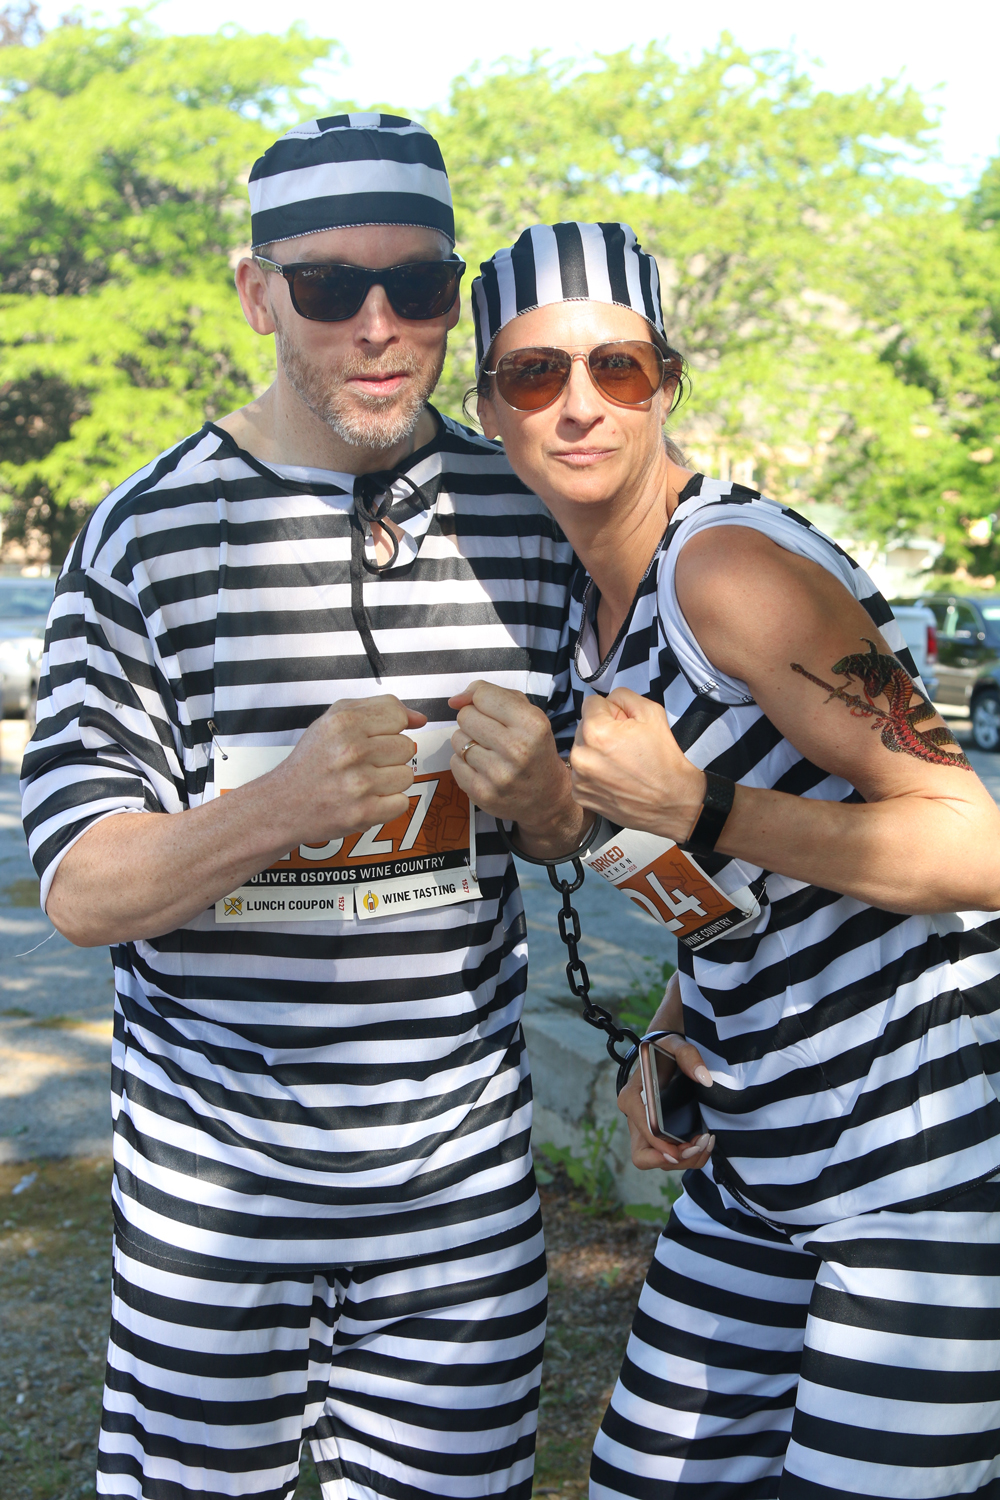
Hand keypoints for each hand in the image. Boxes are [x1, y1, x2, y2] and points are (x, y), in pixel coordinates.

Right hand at [271, 695, 426, 846]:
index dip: (391, 728)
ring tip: (364, 782)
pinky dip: (388, 804)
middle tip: (364, 763)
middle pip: (407, 747)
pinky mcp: (364, 813)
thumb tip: (419, 718)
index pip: (398, 716)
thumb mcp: (334, 720)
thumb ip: (378, 709)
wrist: (283, 803)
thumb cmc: (311, 762)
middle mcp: (351, 751)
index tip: (376, 738)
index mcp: (344, 722)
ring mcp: (359, 784)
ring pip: (407, 776)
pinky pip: (402, 803)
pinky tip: (367, 799)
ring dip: (390, 781)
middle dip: (389, 756)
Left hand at [448, 681, 586, 853]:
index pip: (483, 695)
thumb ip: (495, 695)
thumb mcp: (530, 716)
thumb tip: (455, 699)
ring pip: (457, 739)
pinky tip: (483, 768)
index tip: (485, 708)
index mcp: (532, 724)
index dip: (479, 698)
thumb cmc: (535, 751)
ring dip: (468, 742)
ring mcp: (498, 774)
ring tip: (488, 751)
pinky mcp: (482, 793)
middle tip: (490, 733)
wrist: (548, 798)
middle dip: (474, 720)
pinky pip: (454, 763)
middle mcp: (516, 749)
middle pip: (465, 716)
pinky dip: (464, 762)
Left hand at [570, 687, 705, 843]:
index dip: (611, 710)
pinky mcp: (580, 795)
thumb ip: (624, 696)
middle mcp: (581, 755)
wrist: (672, 803)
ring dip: (596, 753)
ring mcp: (579, 778)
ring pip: (582, 750)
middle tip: (625, 746)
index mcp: (596, 732)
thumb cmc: (664, 759)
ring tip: (621, 764)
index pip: (591, 703)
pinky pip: (581, 773)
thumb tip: (608, 700)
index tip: (624, 724)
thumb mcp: (652, 712)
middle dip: (601, 731)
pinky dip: (594, 774)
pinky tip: (615, 779)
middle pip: (584, 727)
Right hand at [618, 971, 713, 1170]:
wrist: (664, 1052)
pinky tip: (704, 1142)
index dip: (660, 1146)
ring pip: (659, 1161)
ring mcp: (644, 1130)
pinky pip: (668, 1156)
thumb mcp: (675, 1044)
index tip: (681, 1152)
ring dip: (685, 1159)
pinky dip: (687, 1156)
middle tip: (698, 1148)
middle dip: (672, 1159)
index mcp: (631, 1098)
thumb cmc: (665, 1049)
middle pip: (643, 1157)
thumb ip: (689, 1055)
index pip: (642, 1130)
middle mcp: (634, 1118)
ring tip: (707, 1142)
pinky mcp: (656, 1135)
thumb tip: (704, 1078)